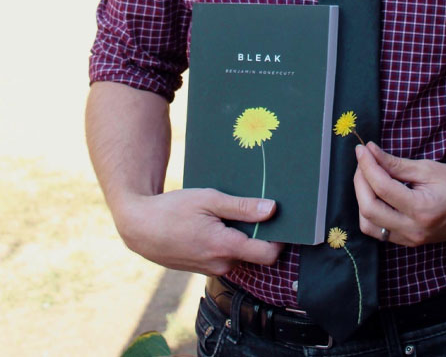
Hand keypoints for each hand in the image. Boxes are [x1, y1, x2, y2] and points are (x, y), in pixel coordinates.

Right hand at [116, 187, 283, 272]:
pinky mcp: (204, 268)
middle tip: (249, 207)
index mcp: (224, 247)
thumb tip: (272, 209)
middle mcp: (221, 264)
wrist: (140, 228)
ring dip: (239, 236)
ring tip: (223, 213)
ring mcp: (211, 269)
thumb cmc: (173, 209)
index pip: (268, 255)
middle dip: (257, 233)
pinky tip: (212, 223)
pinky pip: (225, 256)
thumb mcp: (209, 199)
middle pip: (255, 253)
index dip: (279, 239)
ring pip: (239, 254)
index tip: (280, 221)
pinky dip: (226, 242)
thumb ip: (242, 207)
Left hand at [354, 143, 445, 247]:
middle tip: (363, 160)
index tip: (362, 149)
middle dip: (360, 181)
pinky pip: (379, 230)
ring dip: (362, 198)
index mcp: (421, 210)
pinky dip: (371, 211)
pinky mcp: (408, 242)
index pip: (382, 187)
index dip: (367, 165)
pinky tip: (376, 193)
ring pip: (369, 224)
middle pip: (369, 209)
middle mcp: (413, 230)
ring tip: (369, 176)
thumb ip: (396, 164)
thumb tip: (369, 152)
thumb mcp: (428, 168)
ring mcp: (410, 240)